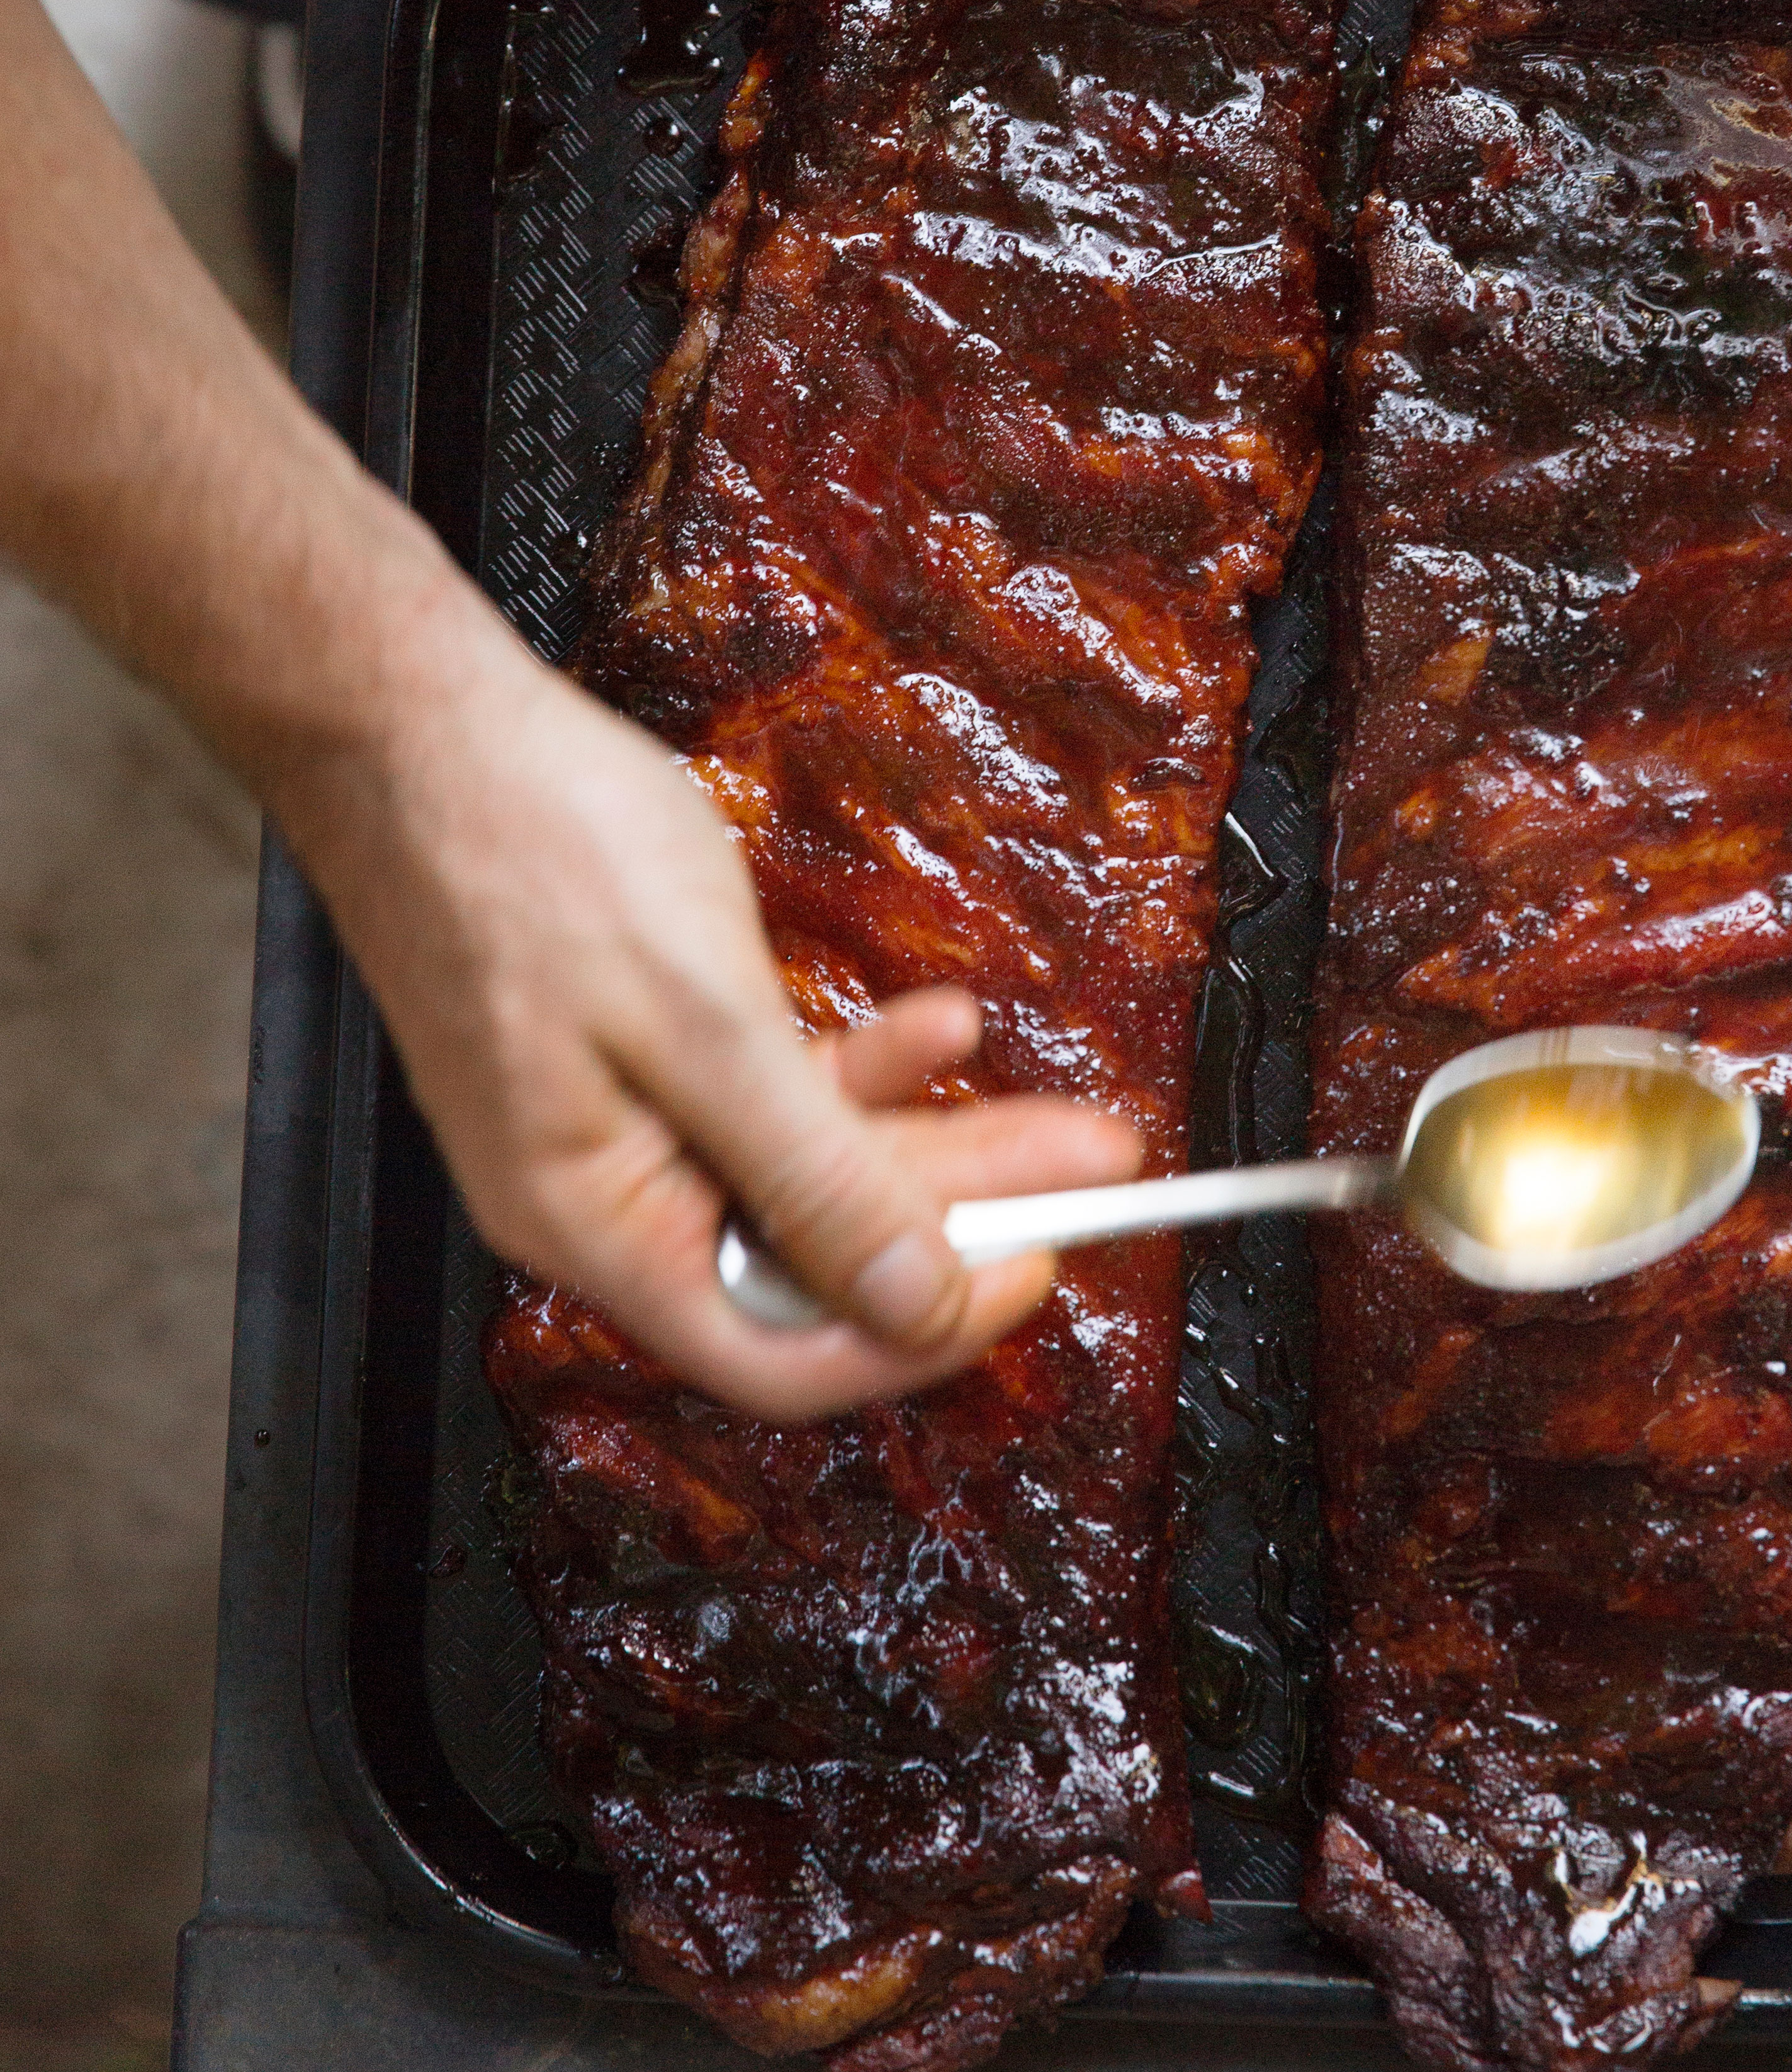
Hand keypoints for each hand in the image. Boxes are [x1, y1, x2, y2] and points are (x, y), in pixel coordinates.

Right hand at [273, 577, 1141, 1420]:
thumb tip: (914, 1305)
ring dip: (933, 1129)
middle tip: (1094, 1167)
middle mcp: (603, 1197)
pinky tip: (934, 1021)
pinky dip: (856, 1064)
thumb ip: (817, 1174)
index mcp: (597, 1223)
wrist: (417, 722)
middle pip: (813, 1256)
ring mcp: (617, 1123)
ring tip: (1058, 1101)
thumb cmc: (529, 847)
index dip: (919, 1328)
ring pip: (808, 1169)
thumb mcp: (704, 1021)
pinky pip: (768, 1096)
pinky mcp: (635, 1052)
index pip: (781, 1349)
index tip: (1036, 1266)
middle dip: (965, 1211)